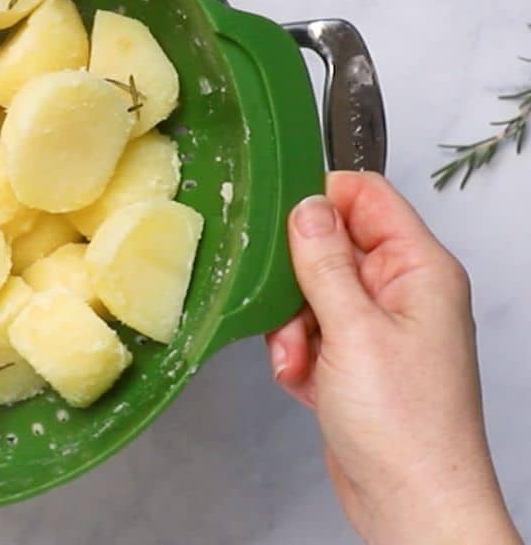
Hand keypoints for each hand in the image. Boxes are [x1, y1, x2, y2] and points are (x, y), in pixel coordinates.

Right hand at [267, 172, 520, 544]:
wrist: (410, 501)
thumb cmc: (405, 425)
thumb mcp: (354, 329)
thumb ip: (324, 261)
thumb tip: (306, 205)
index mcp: (418, 270)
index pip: (367, 196)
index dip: (321, 199)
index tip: (278, 217)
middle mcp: (401, 292)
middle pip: (330, 245)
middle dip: (297, 278)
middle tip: (289, 308)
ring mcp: (378, 327)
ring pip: (311, 291)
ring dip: (291, 324)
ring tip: (299, 358)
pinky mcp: (355, 360)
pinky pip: (309, 332)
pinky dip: (296, 353)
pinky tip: (304, 380)